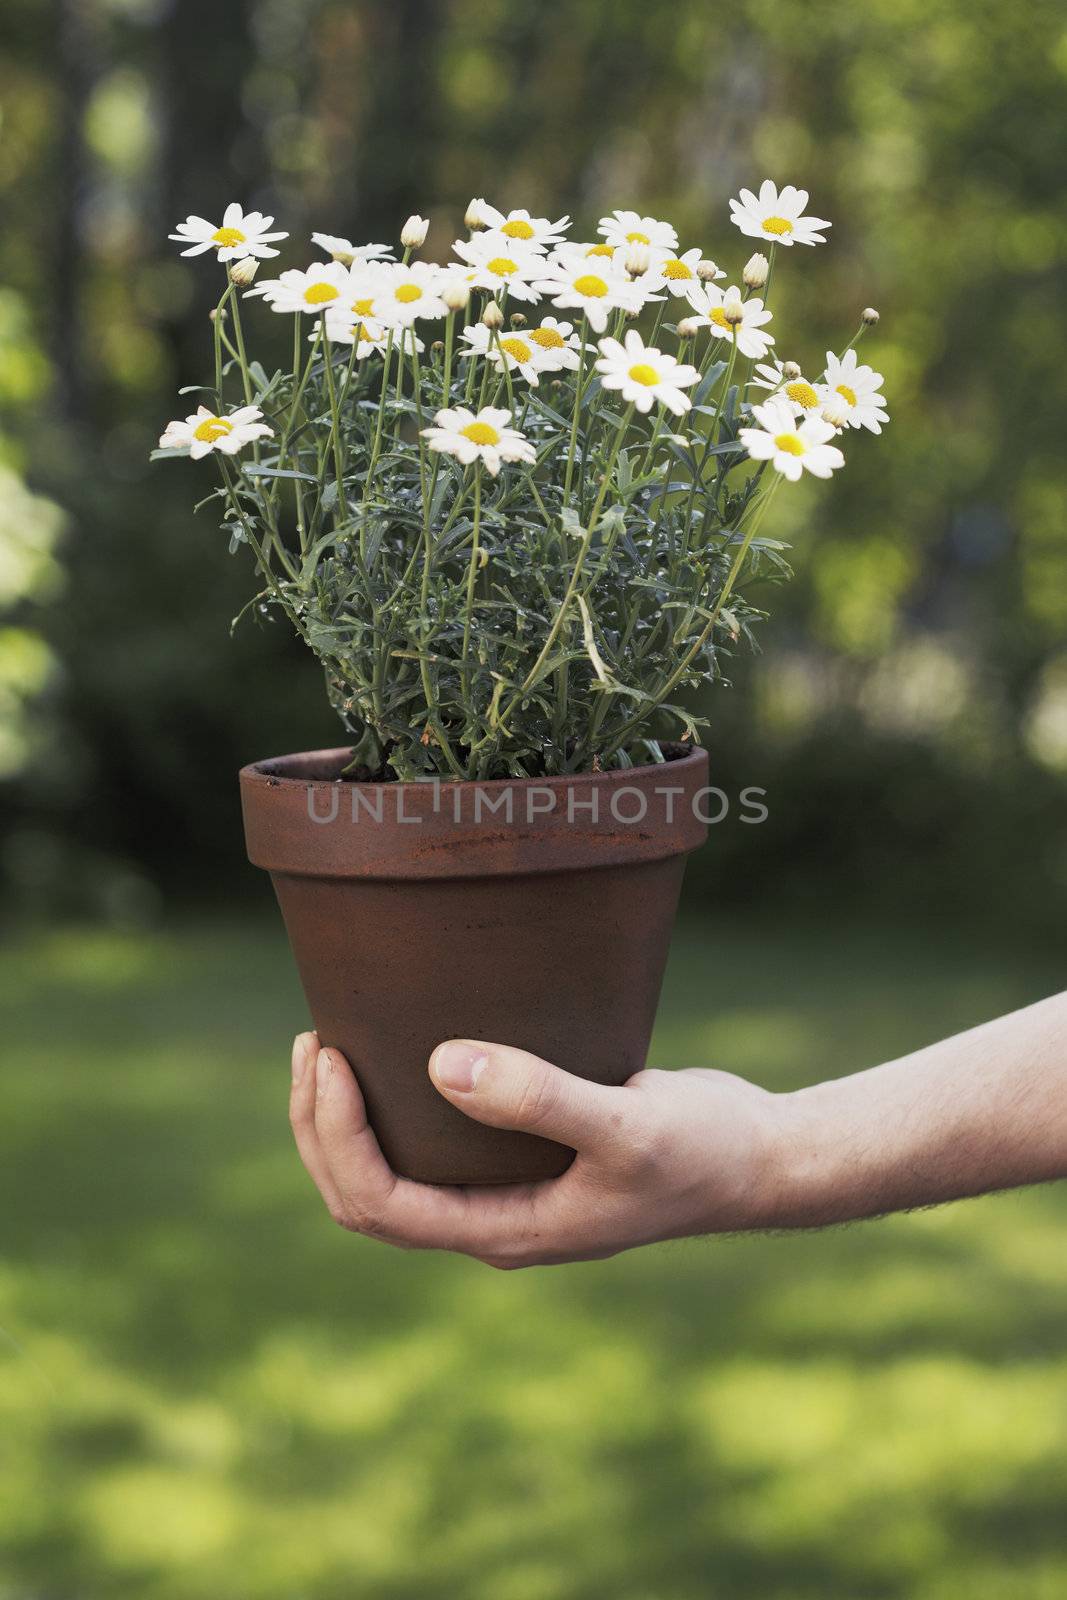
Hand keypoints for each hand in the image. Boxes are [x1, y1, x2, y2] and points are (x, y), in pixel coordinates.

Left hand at [288, 1031, 788, 1266]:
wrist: (762, 1155)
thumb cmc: (704, 1149)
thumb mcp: (626, 1123)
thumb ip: (538, 1099)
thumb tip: (440, 1066)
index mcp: (504, 1232)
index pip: (379, 1204)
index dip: (337, 1137)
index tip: (333, 1058)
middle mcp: (494, 1218)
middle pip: (367, 1194)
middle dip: (323, 1126)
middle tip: (315, 1042)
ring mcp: (508, 1188)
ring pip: (393, 1169)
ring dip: (348, 1119)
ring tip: (330, 1045)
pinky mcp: (526, 1152)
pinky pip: (434, 1139)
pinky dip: (397, 1103)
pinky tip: (401, 1046)